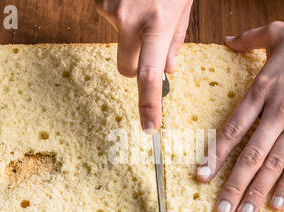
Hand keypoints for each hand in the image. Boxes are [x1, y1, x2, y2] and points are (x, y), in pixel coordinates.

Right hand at [95, 0, 191, 132]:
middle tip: (150, 43)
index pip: (151, 76)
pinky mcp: (99, 4)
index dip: (149, 105)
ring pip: (119, 46)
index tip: (149, 127)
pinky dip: (122, 20)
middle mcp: (131, 20)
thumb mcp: (184, 7)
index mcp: (159, 23)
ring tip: (143, 8)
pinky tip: (132, 0)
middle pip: (127, 70)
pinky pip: (111, 26)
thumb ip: (176, 42)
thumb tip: (168, 71)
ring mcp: (111, 11)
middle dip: (138, 65)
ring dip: (130, 37)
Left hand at [197, 0, 283, 211]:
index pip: (231, 130)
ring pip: (273, 165)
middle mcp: (276, 112)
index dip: (214, 155)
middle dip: (232, 185)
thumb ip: (248, 39)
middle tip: (219, 210)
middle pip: (249, 155)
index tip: (201, 176)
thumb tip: (227, 39)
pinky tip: (277, 206)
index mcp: (260, 91)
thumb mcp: (275, 34)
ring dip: (256, 192)